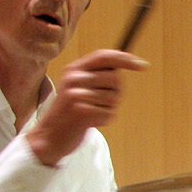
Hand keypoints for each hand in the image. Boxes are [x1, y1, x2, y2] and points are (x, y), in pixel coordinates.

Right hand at [26, 49, 148, 165]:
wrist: (49, 135)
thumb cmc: (70, 110)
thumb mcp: (78, 85)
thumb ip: (98, 73)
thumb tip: (128, 62)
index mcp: (74, 68)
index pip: (104, 56)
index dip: (125, 59)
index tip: (143, 65)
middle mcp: (74, 78)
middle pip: (115, 79)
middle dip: (115, 93)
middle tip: (99, 102)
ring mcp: (76, 95)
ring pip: (114, 98)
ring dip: (108, 108)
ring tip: (91, 112)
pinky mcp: (81, 112)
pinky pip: (109, 114)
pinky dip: (104, 120)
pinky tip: (90, 121)